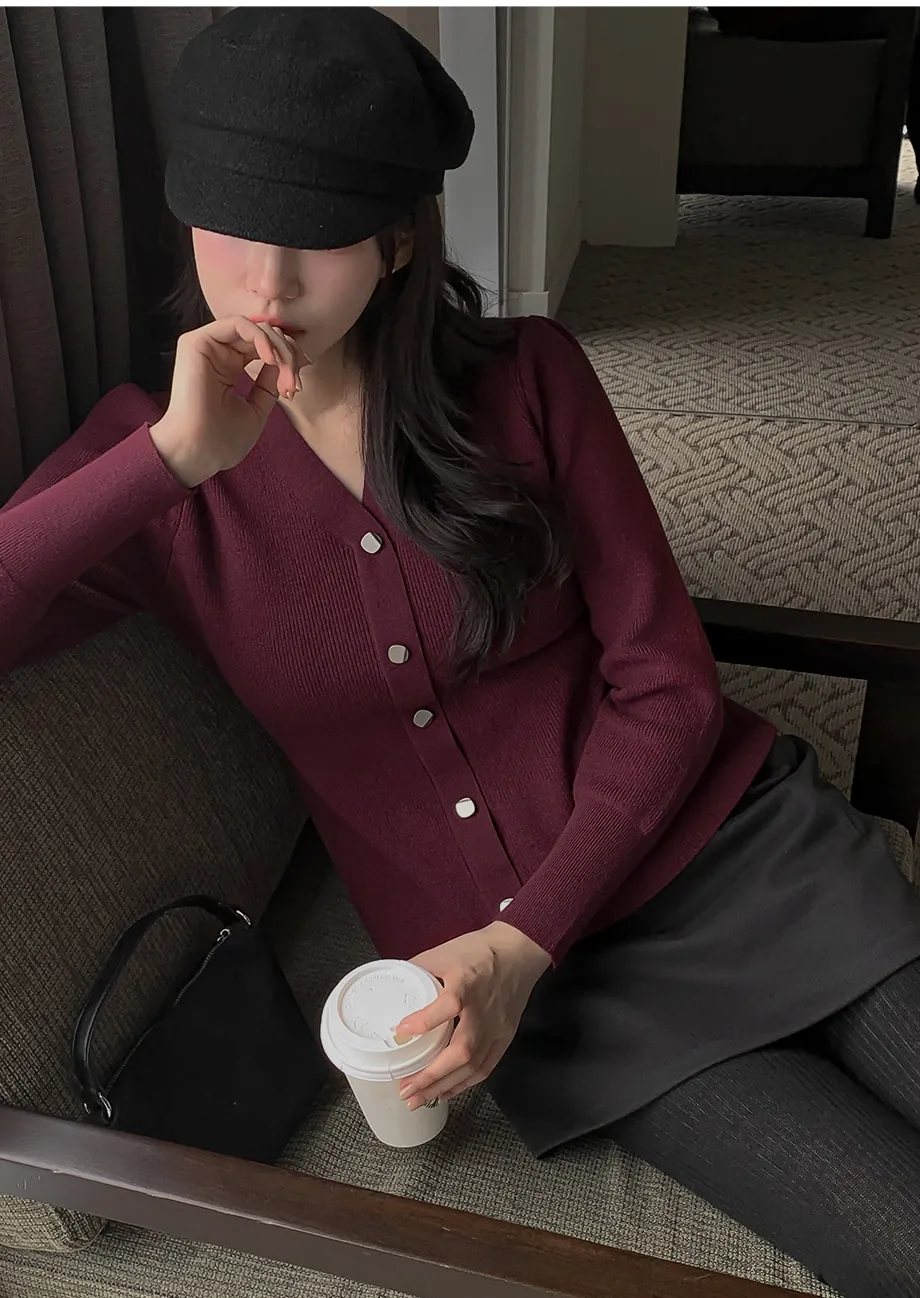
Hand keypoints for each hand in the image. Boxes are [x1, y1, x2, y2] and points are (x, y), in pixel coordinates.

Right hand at [149, 315, 311, 487]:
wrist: (198, 451)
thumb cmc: (223, 439)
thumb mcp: (257, 409)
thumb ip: (268, 384)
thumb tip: (283, 360)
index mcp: (230, 368)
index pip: (264, 349)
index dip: (288, 360)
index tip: (298, 385)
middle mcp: (219, 353)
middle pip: (264, 336)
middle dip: (288, 355)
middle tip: (295, 383)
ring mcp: (208, 346)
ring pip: (256, 328)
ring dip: (279, 348)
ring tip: (286, 374)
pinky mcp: (197, 342)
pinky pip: (238, 324)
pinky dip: (261, 337)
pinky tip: (271, 359)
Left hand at [395, 922, 550, 1110]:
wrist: (520, 950)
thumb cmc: (480, 949)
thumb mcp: (444, 951)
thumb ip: (419, 969)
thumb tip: (393, 986)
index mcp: (467, 983)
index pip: (448, 1005)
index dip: (424, 1021)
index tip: (400, 1032)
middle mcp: (483, 1011)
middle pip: (462, 1050)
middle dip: (431, 1076)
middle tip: (405, 1091)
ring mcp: (496, 1027)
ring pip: (473, 1065)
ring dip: (444, 1086)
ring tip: (418, 1100)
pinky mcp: (505, 1036)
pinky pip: (486, 1067)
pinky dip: (464, 1084)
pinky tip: (445, 1092)